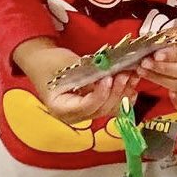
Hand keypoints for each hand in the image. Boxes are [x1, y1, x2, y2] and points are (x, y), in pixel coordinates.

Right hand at [14, 37, 137, 123]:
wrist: (44, 61)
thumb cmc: (50, 63)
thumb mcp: (66, 65)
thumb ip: (87, 73)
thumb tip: (109, 74)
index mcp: (61, 108)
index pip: (85, 107)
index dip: (100, 94)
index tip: (108, 78)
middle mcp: (74, 115)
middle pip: (101, 109)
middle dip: (115, 91)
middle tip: (124, 74)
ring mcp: (86, 112)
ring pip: (110, 108)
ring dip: (123, 92)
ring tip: (131, 75)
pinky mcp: (95, 105)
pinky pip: (113, 105)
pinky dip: (123, 95)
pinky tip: (132, 85)